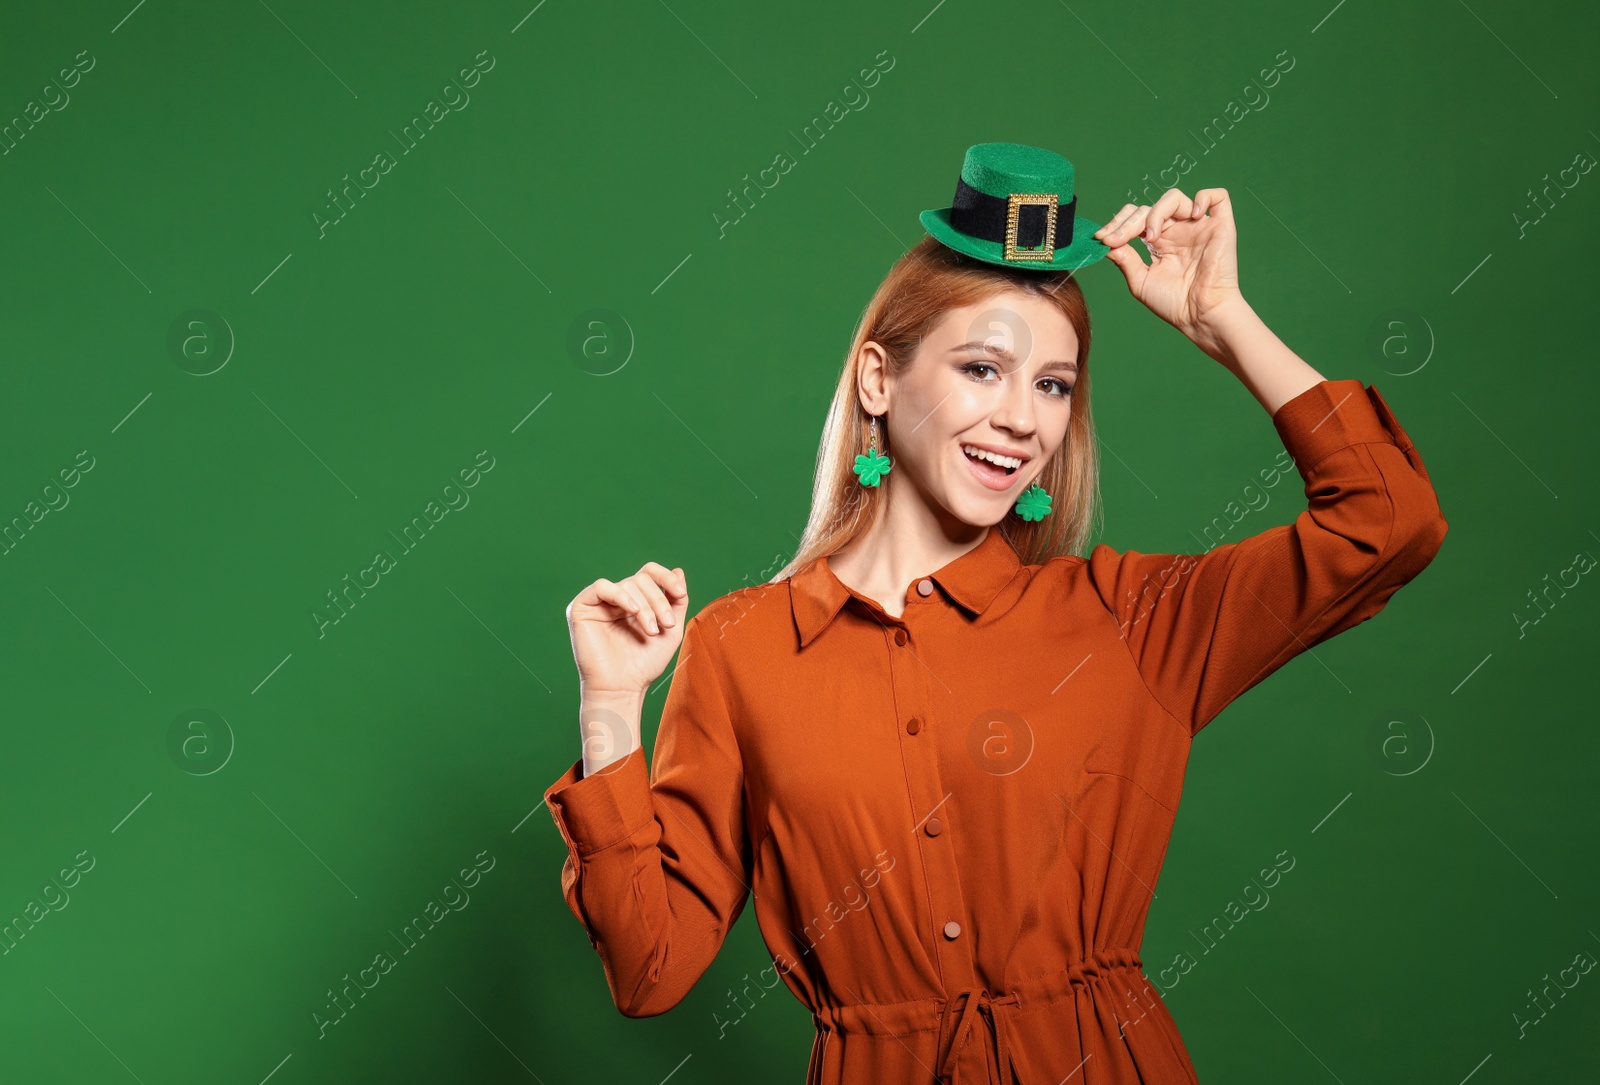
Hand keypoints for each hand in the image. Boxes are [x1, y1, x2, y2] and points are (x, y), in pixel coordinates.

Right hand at [567, 562, 688, 695]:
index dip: (666, 577)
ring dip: (646, 606)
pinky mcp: (581, 607)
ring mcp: (599, 602)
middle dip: (658, 600)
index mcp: (635, 601)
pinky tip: (633, 611)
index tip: (681, 594)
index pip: (649, 573)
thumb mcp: (671, 630)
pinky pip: (602, 587)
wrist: (622, 688)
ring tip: (652, 631)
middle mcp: (617, 599)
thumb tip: (679, 571)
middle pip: (641, 579)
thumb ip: (677, 601)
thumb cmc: (644, 663)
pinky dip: (621, 596)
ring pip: (627, 584)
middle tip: (667, 624)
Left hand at [1093, 187, 1248, 359]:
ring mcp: (1197, 227)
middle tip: (1115, 239)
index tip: (1102, 238)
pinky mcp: (1220, 227)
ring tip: (1152, 236)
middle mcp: (1177, 231)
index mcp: (1159, 242)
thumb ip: (1125, 259)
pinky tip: (1192, 216)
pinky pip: (1218, 197)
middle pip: (1149, 208)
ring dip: (1156, 212)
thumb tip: (1106, 242)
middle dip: (1127, 221)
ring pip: (1174, 198)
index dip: (1117, 223)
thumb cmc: (1173, 304)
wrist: (1199, 316)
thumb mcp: (1140, 281)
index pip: (1136, 218)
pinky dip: (1204, 198)